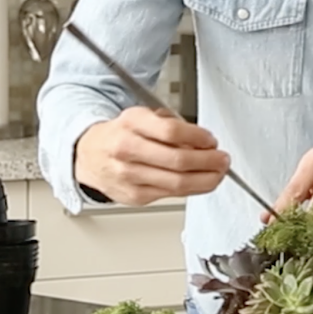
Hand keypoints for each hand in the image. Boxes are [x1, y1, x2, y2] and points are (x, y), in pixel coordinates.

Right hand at [74, 106, 230, 206]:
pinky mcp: (134, 196)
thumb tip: (202, 142)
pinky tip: (200, 182)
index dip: (198, 138)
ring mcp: (129, 176)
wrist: (90, 154)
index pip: (171, 132)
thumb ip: (171, 125)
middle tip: (222, 160)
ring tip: (217, 173)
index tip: (212, 141)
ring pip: (177, 183)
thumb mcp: (143, 117)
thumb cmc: (120, 134)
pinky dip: (191, 189)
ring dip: (206, 180)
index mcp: (131, 123)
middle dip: (208, 162)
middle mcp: (127, 150)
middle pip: (177, 161)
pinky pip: (171, 195)